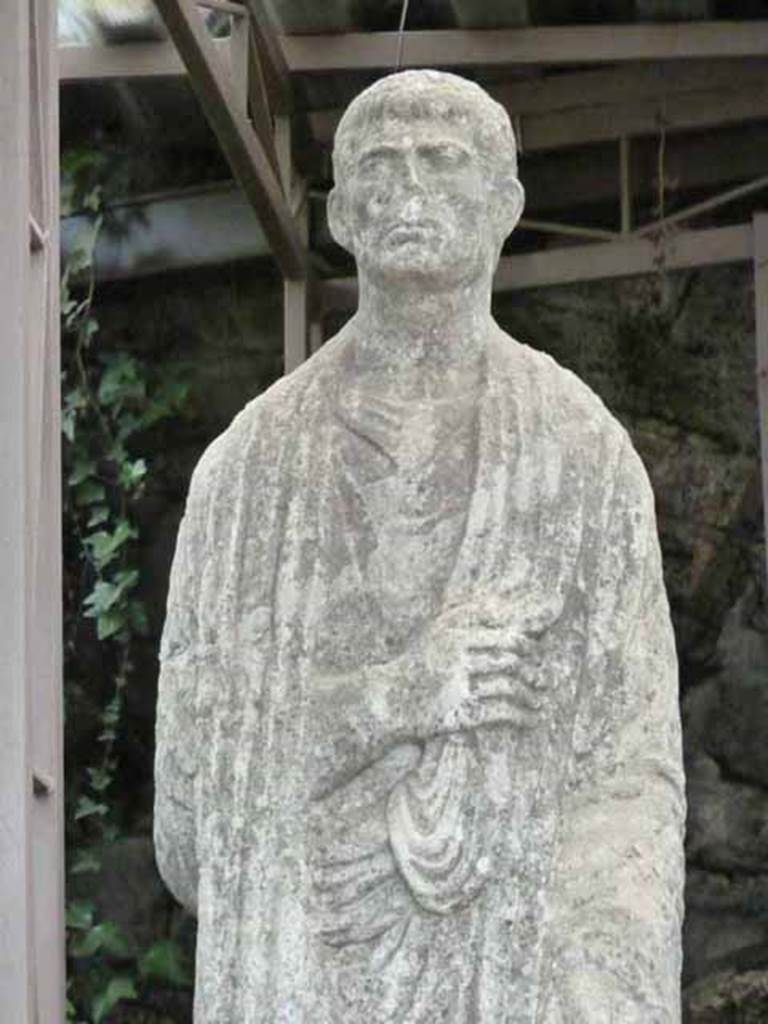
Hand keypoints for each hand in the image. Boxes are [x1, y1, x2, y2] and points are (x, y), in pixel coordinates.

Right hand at [422, 598, 547, 736]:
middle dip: (533, 669)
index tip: (536, 651)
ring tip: (539, 699)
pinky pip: (500, 712)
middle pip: (511, 659)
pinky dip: (521, 716)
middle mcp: (456, 656)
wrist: (388, 698)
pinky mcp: (458, 713)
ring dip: (531, 694)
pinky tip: (530, 718)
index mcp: (454, 632)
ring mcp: (457, 686)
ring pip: (509, 686)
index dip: (527, 643)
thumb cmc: (419, 661)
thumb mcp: (439, 629)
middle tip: (544, 677)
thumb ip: (469, 614)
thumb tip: (507, 603)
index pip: (505, 633)